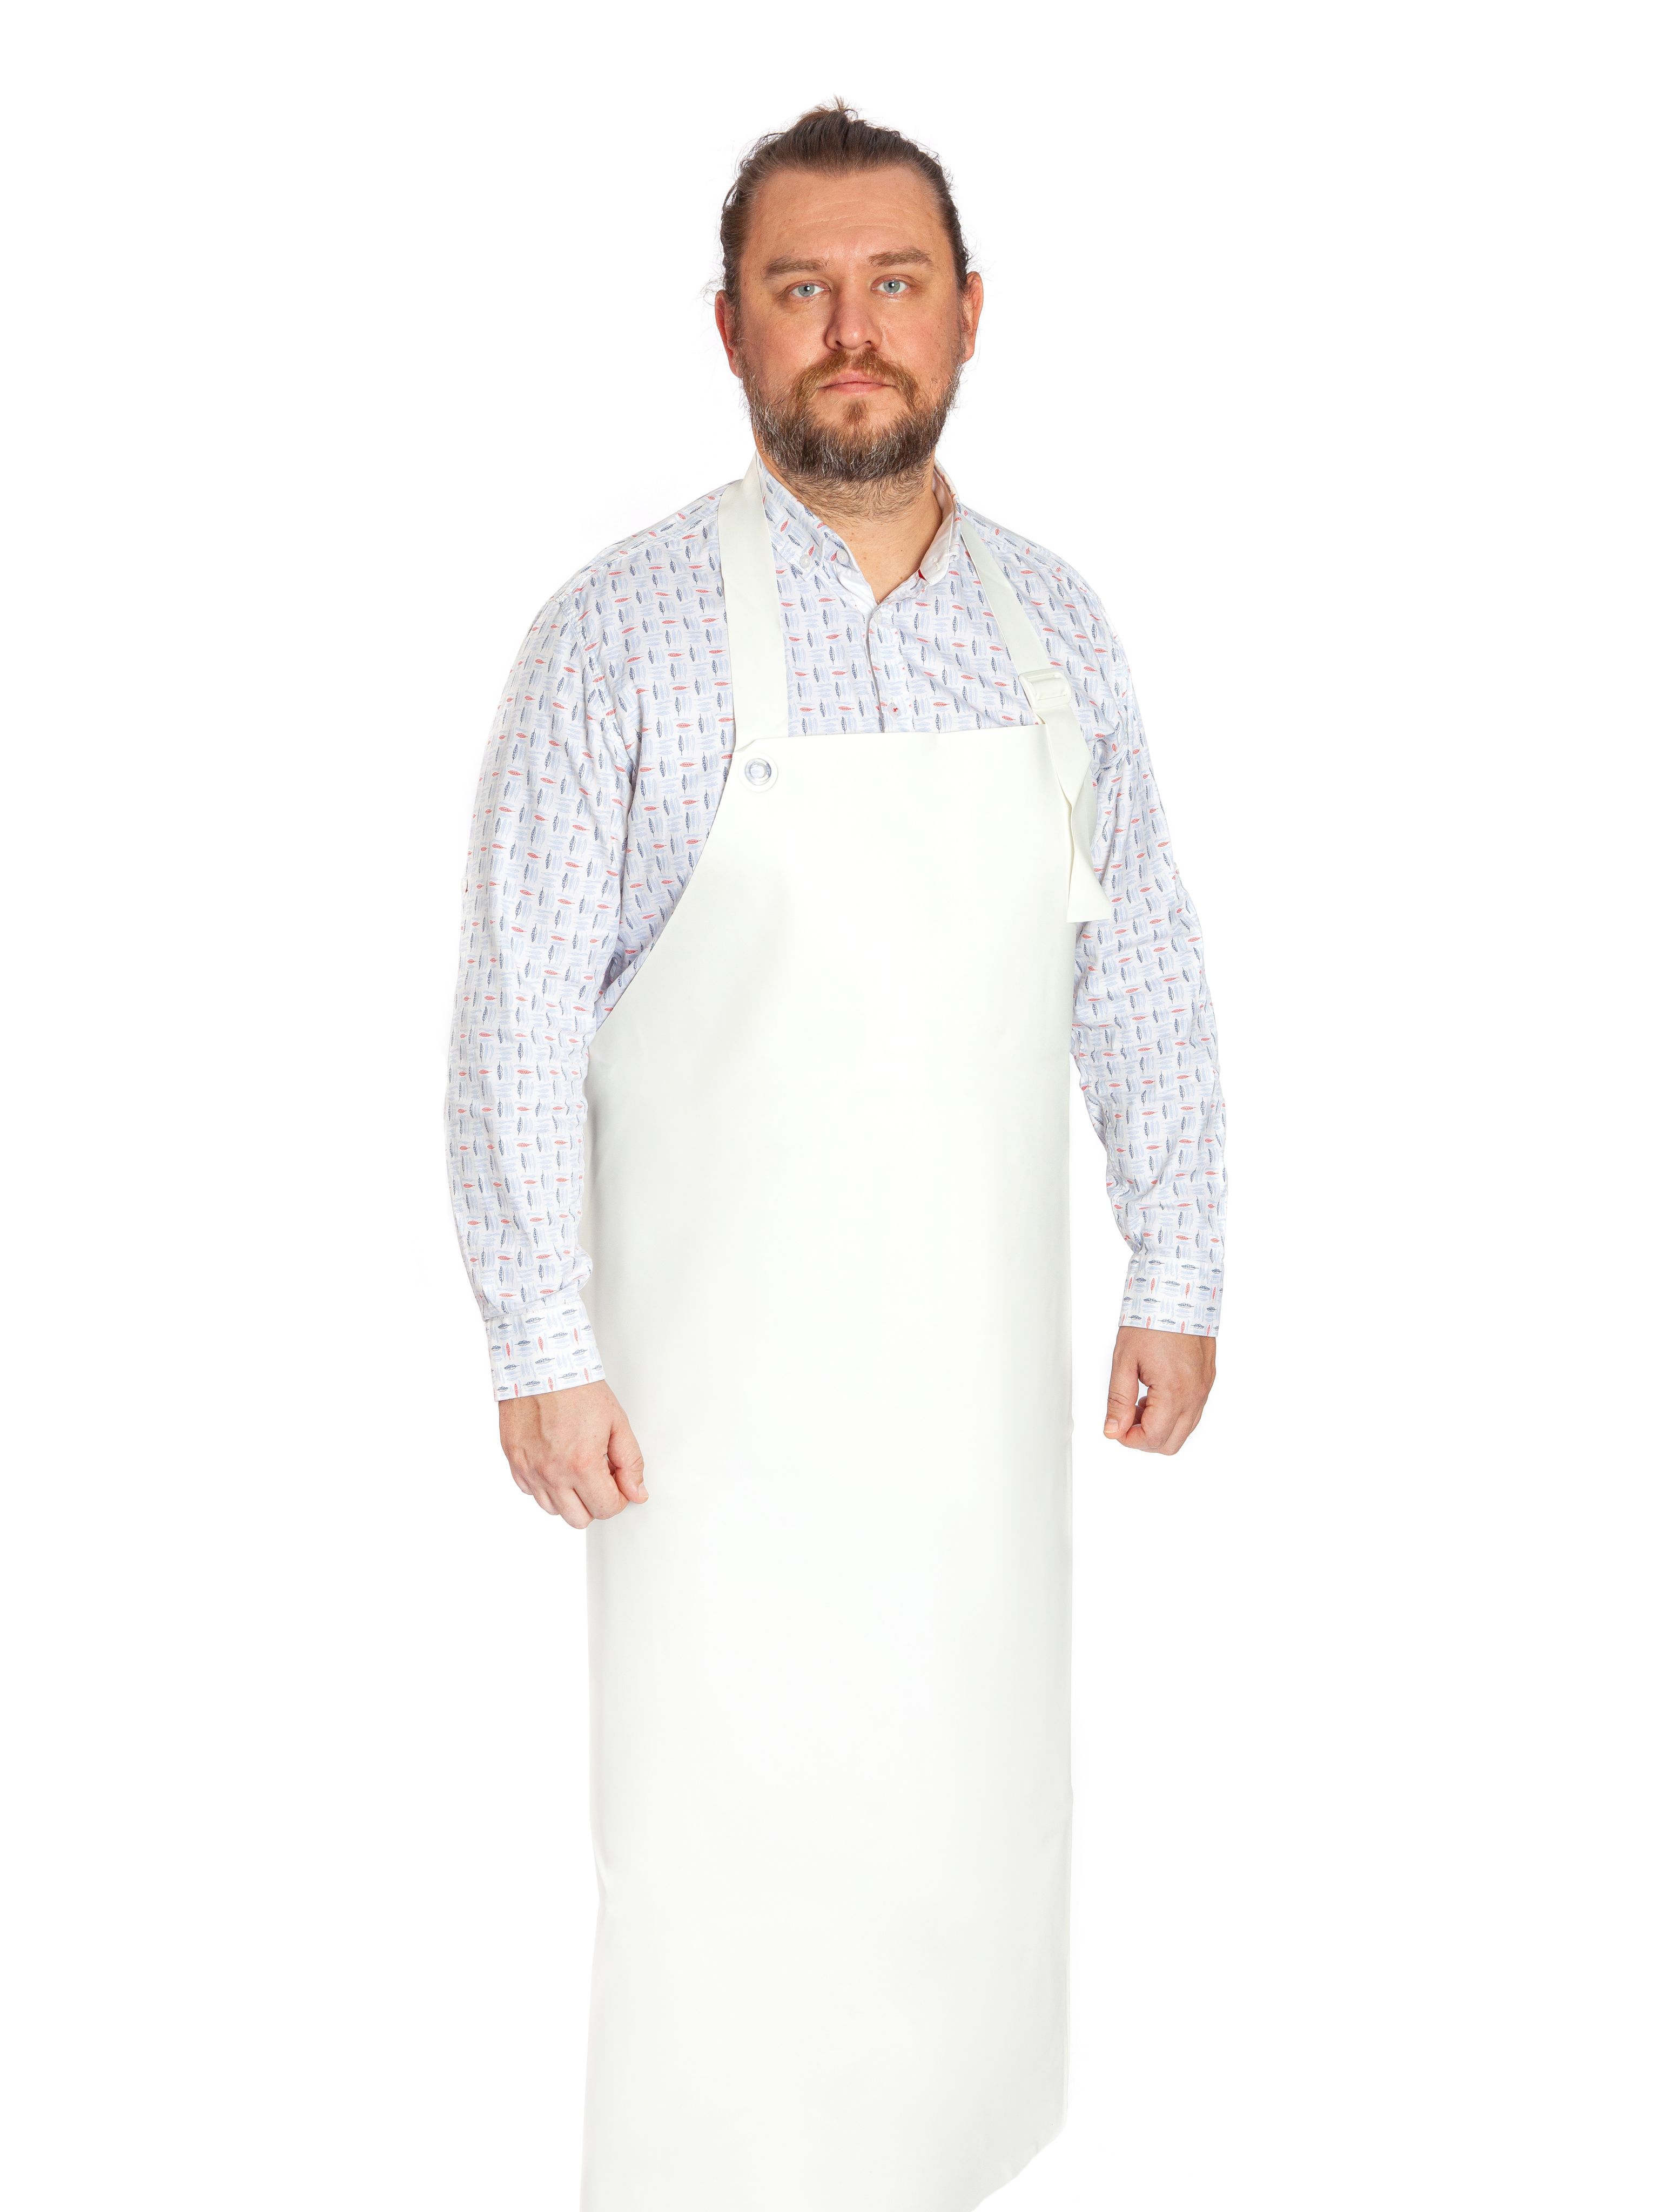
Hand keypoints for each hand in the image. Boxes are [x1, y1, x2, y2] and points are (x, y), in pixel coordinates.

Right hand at [498, 1379, 648, 1525]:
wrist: (541, 1364)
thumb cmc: (578, 1388)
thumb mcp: (617, 1422)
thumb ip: (630, 1462)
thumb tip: (637, 1493)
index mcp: (581, 1464)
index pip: (605, 1509)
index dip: (618, 1498)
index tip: (618, 1481)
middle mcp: (552, 1473)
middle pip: (578, 1519)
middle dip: (594, 1502)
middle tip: (599, 1476)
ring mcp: (529, 1469)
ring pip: (553, 1509)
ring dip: (569, 1496)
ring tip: (575, 1466)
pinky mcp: (514, 1461)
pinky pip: (531, 1491)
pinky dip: (545, 1484)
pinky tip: (555, 1461)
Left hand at [1103, 1326, 1215, 1455]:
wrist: (1177, 1294)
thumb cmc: (1152, 1321)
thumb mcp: (1124, 1361)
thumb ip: (1118, 1400)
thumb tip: (1113, 1430)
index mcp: (1173, 1392)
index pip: (1153, 1438)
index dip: (1129, 1439)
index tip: (1116, 1427)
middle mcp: (1194, 1395)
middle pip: (1171, 1444)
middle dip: (1145, 1439)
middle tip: (1126, 1418)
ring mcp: (1204, 1389)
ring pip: (1184, 1431)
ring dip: (1159, 1427)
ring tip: (1139, 1402)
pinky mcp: (1207, 1381)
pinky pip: (1192, 1413)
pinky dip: (1172, 1414)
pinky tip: (1154, 1394)